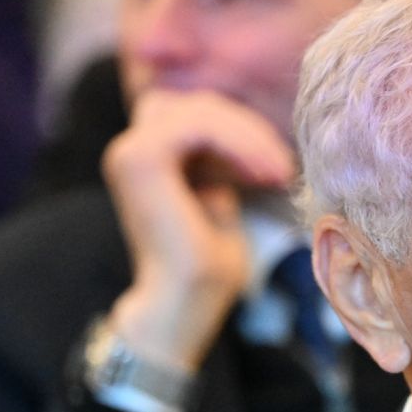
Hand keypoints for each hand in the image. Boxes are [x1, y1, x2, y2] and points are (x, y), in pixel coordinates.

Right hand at [104, 88, 297, 371]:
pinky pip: (197, 125)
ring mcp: (129, 152)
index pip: (197, 114)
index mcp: (148, 159)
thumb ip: (221, 163)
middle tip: (283, 169)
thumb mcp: (220, 199)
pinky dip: (237, 144)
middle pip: (198, 104)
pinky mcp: (140, 160)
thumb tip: (246, 134)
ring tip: (278, 173)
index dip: (241, 132)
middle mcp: (130, 150)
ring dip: (248, 136)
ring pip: (199, 110)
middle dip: (248, 130)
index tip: (278, 170)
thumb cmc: (206, 269)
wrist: (184, 306)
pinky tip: (262, 175)